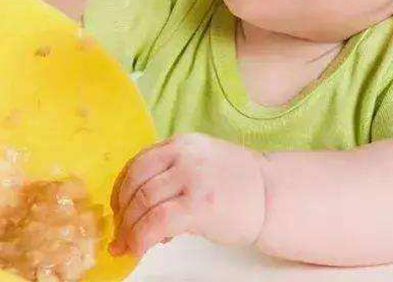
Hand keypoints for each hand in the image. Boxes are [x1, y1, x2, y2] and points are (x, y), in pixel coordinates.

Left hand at [108, 132, 267, 257]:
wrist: (274, 195)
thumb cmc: (239, 185)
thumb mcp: (201, 162)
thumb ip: (170, 173)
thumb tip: (137, 207)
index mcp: (183, 143)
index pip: (137, 163)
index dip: (120, 190)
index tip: (118, 210)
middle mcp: (185, 155)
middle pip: (135, 183)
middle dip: (121, 213)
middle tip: (120, 233)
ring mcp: (192, 178)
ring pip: (142, 204)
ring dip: (128, 230)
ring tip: (128, 245)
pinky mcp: (199, 205)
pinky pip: (155, 223)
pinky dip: (140, 239)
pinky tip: (140, 249)